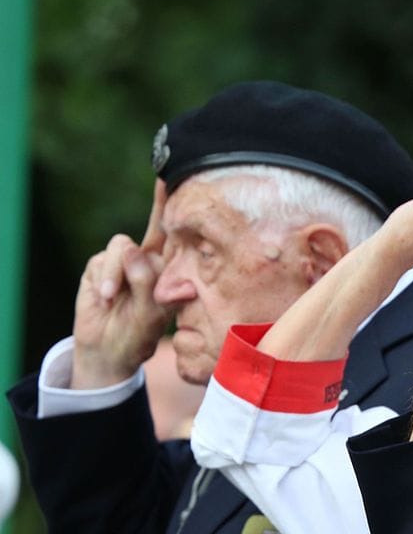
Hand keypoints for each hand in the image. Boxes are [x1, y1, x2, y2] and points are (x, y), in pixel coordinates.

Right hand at [71, 180, 171, 387]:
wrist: (108, 350)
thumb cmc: (138, 334)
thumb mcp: (152, 314)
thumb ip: (148, 285)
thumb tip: (136, 252)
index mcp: (169, 272)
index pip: (180, 240)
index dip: (184, 215)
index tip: (191, 189)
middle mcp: (148, 260)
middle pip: (157, 225)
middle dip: (161, 204)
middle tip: (165, 182)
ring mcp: (123, 261)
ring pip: (126, 247)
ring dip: (122, 273)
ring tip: (115, 298)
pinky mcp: (99, 265)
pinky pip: (105, 260)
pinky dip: (107, 280)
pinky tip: (106, 298)